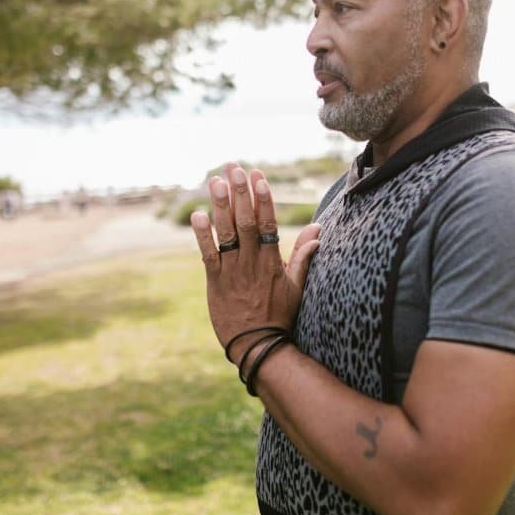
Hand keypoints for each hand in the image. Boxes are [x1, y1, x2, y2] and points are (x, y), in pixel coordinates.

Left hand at [191, 163, 320, 365]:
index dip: (263, 198)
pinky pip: (208, 255)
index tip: (258, 176)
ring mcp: (232, 272)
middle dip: (240, 193)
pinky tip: (196, 215)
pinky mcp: (215, 283)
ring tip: (215, 182)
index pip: (267, 223)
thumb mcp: (297, 287)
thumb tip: (318, 231)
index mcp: (272, 262)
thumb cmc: (280, 316)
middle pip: (246, 222)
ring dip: (220, 206)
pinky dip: (202, 235)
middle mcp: (252, 263)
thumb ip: (304, 256)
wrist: (258, 346)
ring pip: (226, 234)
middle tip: (234, 168)